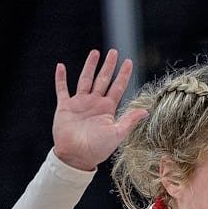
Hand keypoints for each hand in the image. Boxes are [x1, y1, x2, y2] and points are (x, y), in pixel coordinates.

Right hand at [52, 49, 147, 171]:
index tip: (128, 61)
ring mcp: (80, 103)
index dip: (123, 75)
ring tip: (95, 53)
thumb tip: (146, 111)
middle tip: (114, 52)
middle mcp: (95, 103)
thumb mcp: (117, 133)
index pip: (117, 87)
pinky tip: (61, 66)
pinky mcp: (65, 106)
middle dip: (108, 66)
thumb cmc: (98, 148)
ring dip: (89, 66)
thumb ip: (129, 120)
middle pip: (103, 79)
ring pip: (85, 80)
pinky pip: (62, 89)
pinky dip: (61, 78)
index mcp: (108, 109)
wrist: (77, 156)